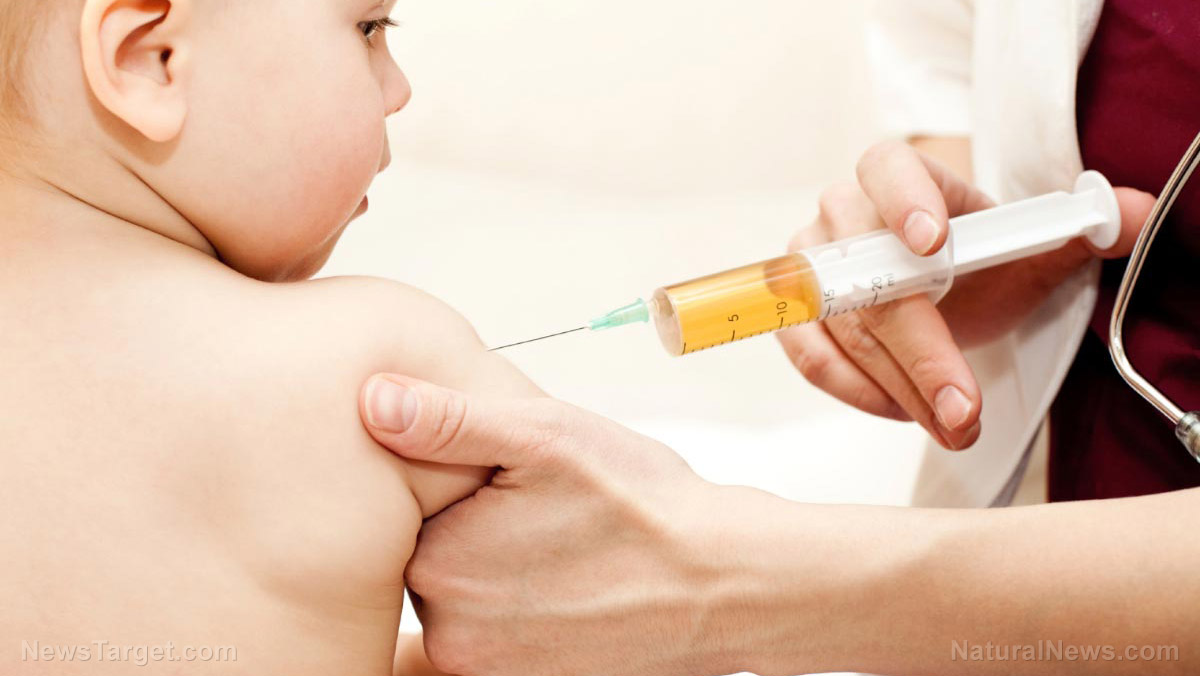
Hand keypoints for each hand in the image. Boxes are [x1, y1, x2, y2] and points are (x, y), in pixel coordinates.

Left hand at [360, 374, 738, 675]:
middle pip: (435, 563)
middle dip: (476, 533)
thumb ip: (448, 420)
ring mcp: (489, 671)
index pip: (407, 517)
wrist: (726, 586)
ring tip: (563, 547)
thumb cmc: (644, 508)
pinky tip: (567, 589)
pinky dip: (522, 613)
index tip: (507, 482)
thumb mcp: (546, 436)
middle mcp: (452, 634)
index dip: (454, 489)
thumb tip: (372, 400)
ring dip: (500, 573)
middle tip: (543, 512)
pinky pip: (497, 639)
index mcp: (439, 567)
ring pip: (468, 602)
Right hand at [778, 141, 1156, 448]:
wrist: (934, 283)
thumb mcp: (1028, 246)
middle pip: (868, 277)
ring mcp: (810, 264)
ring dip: (897, 386)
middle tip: (963, 407)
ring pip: (841, 328)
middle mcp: (841, 212)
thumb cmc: (974, 259)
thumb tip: (1136, 214)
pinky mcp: (794, 315)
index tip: (933, 245)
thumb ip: (1081, 230)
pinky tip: (906, 411)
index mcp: (895, 172)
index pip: (887, 169)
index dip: (905, 202)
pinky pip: (812, 356)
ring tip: (953, 425)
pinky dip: (857, 392)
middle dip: (920, 351)